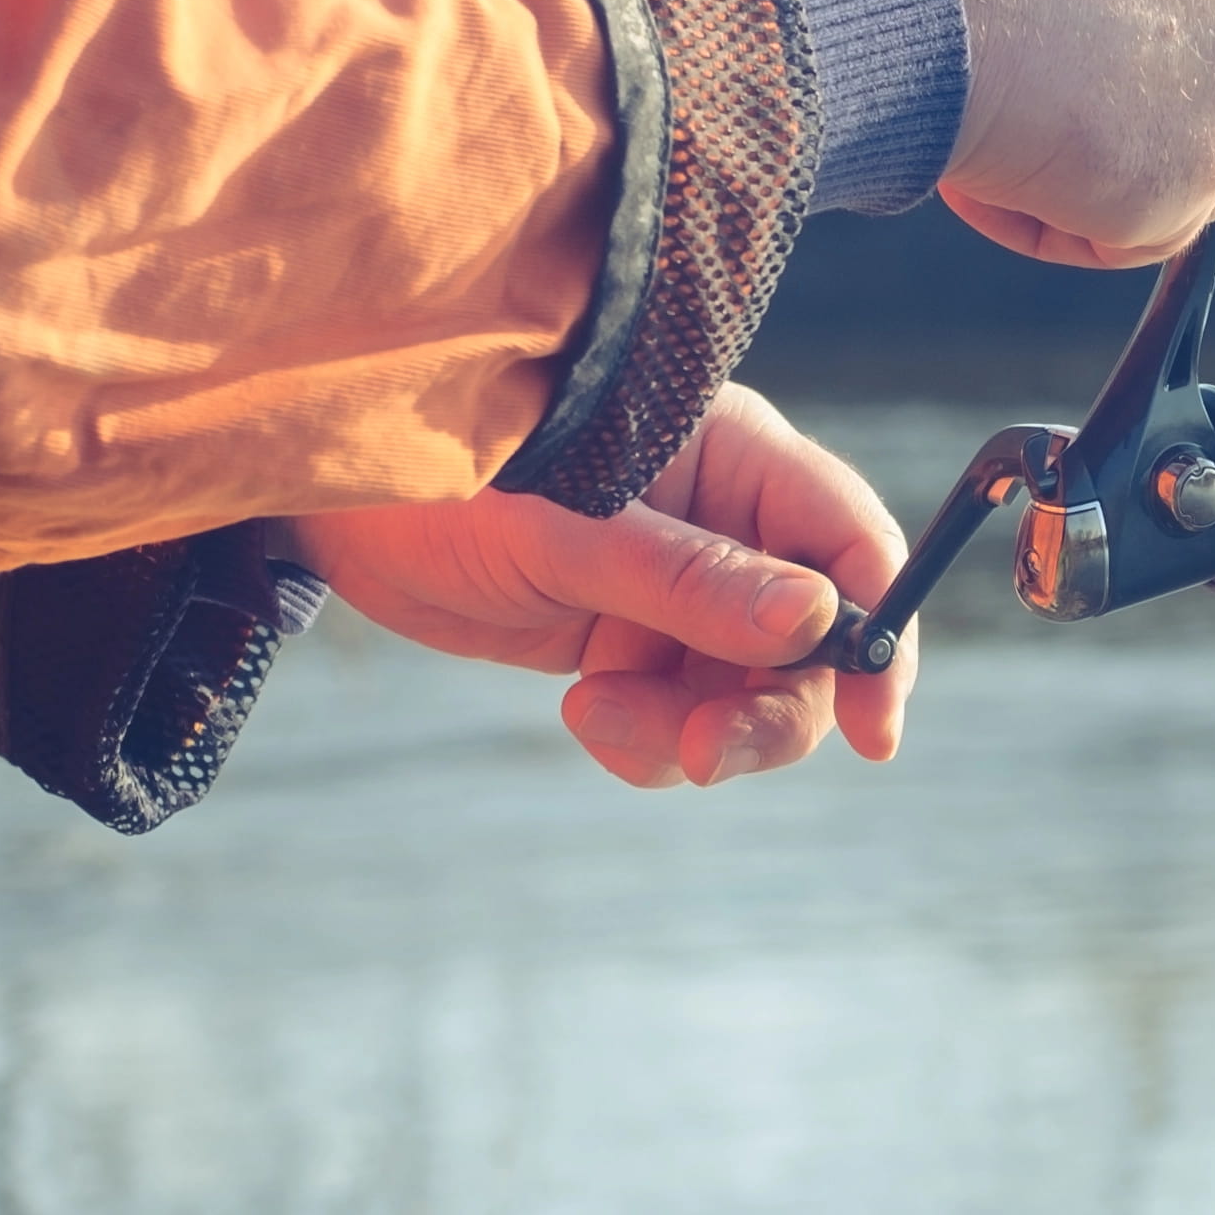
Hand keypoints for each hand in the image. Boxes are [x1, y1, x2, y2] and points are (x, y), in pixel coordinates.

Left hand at [283, 384, 912, 788]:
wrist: (333, 501)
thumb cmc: (445, 471)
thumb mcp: (571, 530)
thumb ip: (691, 579)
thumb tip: (815, 621)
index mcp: (737, 458)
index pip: (851, 545)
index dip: (881, 633)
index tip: (874, 729)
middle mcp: (724, 524)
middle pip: (808, 645)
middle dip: (766, 712)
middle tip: (702, 755)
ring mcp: (676, 587)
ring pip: (742, 694)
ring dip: (690, 734)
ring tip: (598, 718)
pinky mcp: (626, 638)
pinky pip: (677, 717)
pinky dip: (644, 740)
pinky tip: (583, 714)